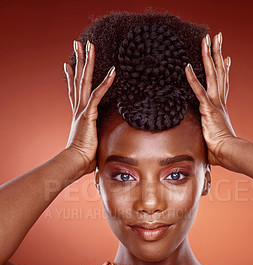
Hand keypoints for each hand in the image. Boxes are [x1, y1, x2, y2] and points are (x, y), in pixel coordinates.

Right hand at [64, 40, 115, 174]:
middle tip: (77, 44)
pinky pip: (98, 94)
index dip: (71, 77)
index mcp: (79, 115)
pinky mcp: (88, 114)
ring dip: (88, 62)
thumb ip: (98, 140)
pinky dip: (106, 82)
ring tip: (90, 45)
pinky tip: (113, 71)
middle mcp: (79, 109)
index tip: (68, 65)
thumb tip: (105, 148)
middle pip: (78, 79)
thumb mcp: (93, 144)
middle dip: (78, 60)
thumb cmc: (84, 158)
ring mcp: (83, 110)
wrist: (75, 162)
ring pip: (85, 80)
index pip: (74, 91)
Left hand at [185, 33, 236, 165]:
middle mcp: (219, 102)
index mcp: (221, 108)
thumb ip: (209, 137)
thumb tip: (207, 147)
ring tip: (206, 39)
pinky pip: (198, 90)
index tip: (227, 58)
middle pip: (219, 72)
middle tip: (217, 37)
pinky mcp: (208, 109)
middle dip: (217, 53)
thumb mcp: (214, 139)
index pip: (223, 84)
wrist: (229, 153)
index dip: (225, 70)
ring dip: (208, 56)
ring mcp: (215, 104)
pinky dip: (192, 79)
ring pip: (212, 74)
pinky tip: (186, 66)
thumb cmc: (222, 151)